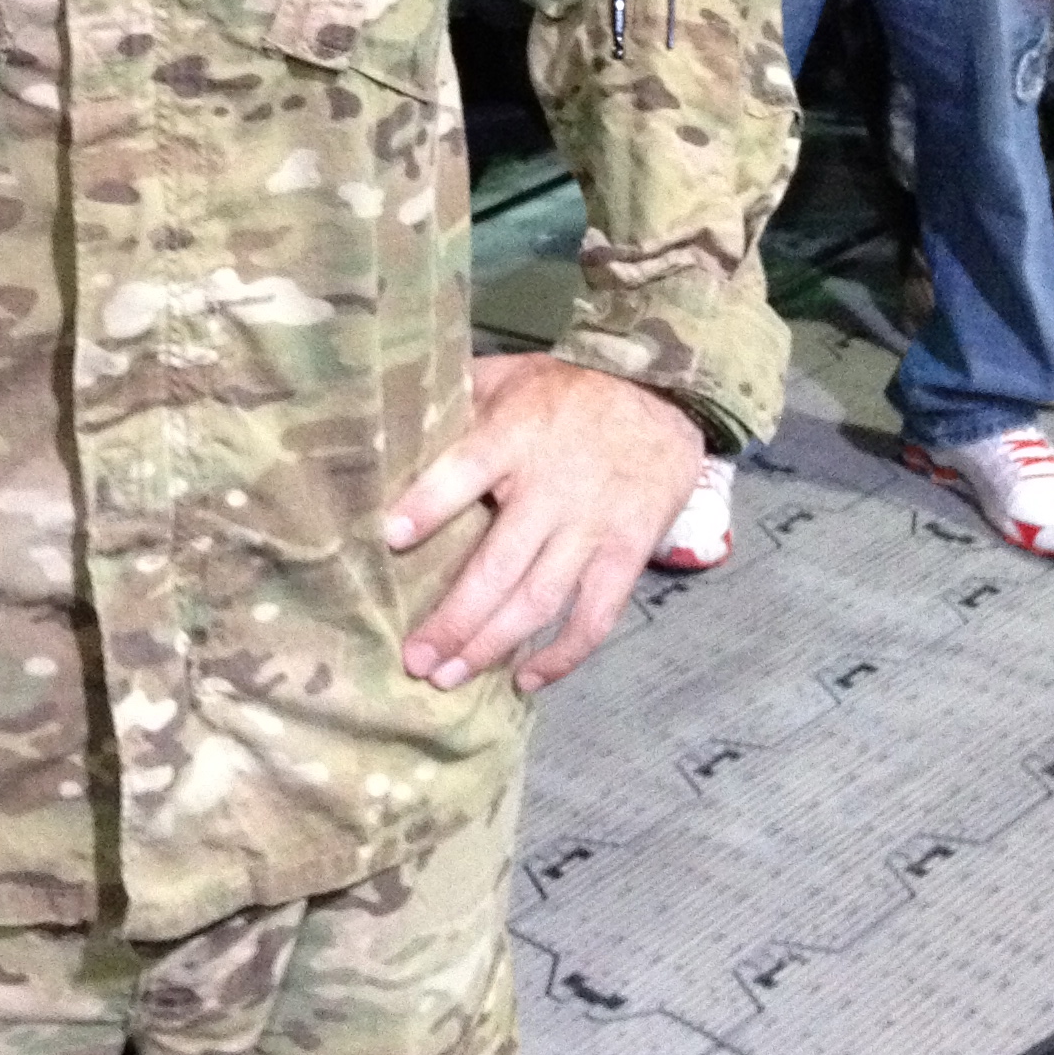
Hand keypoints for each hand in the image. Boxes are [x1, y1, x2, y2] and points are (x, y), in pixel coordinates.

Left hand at [387, 356, 703, 693]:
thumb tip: (394, 413)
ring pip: (538, 601)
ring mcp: (591, 528)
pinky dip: (563, 655)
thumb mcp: (510, 374)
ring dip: (491, 646)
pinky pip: (595, 617)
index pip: (466, 470)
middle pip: (498, 564)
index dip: (429, 504)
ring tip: (448, 678)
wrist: (663, 394)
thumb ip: (460, 397)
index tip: (390, 538)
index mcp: (516, 437)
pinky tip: (526, 680)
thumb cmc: (569, 389)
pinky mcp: (625, 556)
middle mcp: (552, 490)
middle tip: (415, 659)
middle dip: (454, 618)